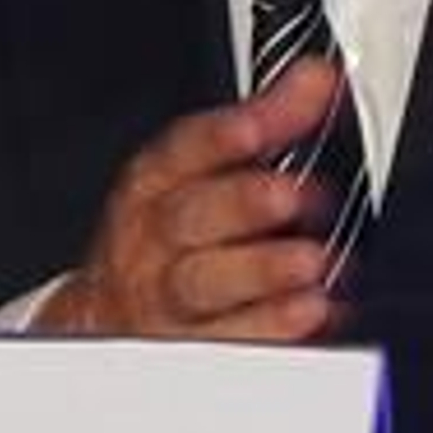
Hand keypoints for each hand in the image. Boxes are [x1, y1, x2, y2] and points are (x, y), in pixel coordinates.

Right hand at [34, 58, 343, 341]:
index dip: (217, 138)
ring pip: (201, 287)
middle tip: (288, 195)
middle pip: (186, 220)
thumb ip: (268, 119)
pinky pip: (229, 346)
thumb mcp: (205, 169)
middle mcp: (153, 243)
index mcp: (153, 184)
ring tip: (311, 262)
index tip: (254, 127)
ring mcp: (166, 304)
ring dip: (259, 273)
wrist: (113, 318)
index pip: (179, 152)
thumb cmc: (173, 234)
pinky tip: (312, 312)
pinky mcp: (191, 353)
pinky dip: (271, 330)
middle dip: (238, 205)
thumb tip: (319, 78)